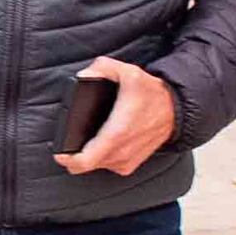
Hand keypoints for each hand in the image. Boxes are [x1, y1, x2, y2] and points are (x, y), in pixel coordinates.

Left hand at [55, 55, 179, 179]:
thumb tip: (83, 75)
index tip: (59, 151)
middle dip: (73, 155)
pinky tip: (101, 142)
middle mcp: (120, 153)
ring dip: (88, 155)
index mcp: (116, 134)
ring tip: (88, 138)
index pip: (84, 161)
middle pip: (84, 166)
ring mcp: (126, 162)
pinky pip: (106, 165)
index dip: (67, 159)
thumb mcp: (128, 72)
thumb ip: (102, 68)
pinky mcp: (129, 165)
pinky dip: (100, 156)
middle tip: (69, 141)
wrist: (176, 110)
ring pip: (94, 166)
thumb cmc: (152, 93)